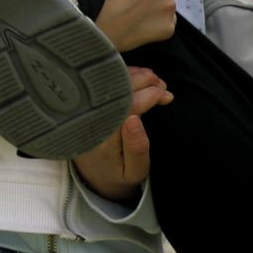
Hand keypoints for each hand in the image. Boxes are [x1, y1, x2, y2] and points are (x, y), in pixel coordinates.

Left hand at [73, 67, 170, 200]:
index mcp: (103, 138)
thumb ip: (137, 148)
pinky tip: (138, 79)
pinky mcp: (86, 106)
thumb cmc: (118, 173)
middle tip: (163, 85)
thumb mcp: (134, 170)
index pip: (126, 104)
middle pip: (117, 88)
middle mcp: (90, 120)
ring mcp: (85, 111)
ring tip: (155, 81)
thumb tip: (135, 119)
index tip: (166, 96)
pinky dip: (123, 76)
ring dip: (135, 75)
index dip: (150, 94)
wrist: (92, 177)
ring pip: (110, 82)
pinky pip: (103, 84)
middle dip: (144, 80)